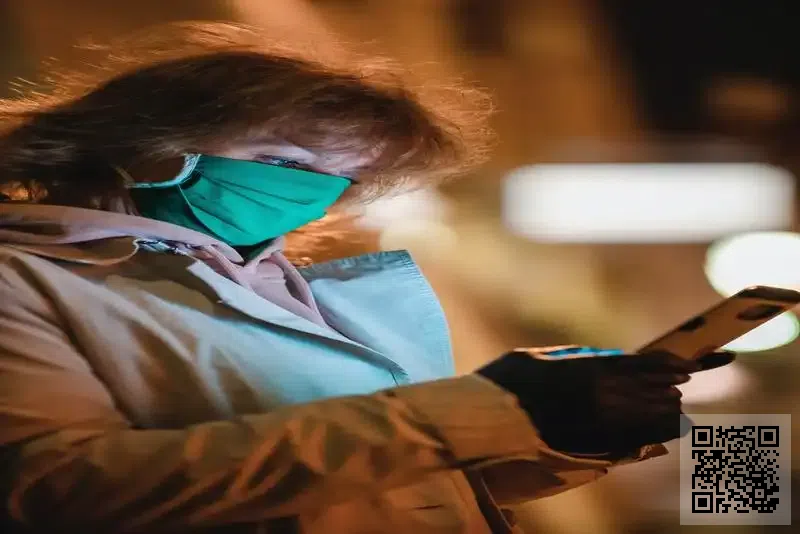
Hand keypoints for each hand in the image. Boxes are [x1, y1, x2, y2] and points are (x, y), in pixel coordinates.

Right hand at [475, 348, 735, 455]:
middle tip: (680, 387)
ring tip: (673, 407)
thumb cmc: (509, 381)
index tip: (687, 367)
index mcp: (588, 367)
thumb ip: (574, 357)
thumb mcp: (539, 355)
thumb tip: (600, 357)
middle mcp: (600, 393)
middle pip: (651, 390)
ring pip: (647, 415)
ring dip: (663, 410)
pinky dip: (651, 432)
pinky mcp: (591, 442)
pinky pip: (633, 438)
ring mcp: (596, 420)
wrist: (490, 416)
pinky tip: (663, 431)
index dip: (668, 365)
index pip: (642, 364)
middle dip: (668, 388)